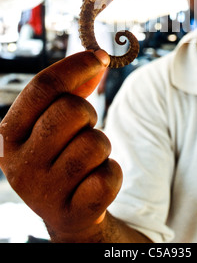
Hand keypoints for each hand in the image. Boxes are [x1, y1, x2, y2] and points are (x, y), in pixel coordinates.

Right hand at [0, 50, 122, 239]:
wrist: (67, 212)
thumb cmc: (61, 155)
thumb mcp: (53, 122)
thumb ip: (71, 89)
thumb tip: (98, 60)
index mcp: (11, 134)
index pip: (42, 88)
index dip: (75, 66)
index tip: (101, 57)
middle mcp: (19, 163)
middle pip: (71, 110)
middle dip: (88, 114)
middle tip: (83, 130)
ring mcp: (44, 192)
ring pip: (95, 143)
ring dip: (101, 147)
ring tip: (87, 161)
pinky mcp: (71, 212)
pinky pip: (109, 176)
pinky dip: (111, 174)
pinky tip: (94, 183)